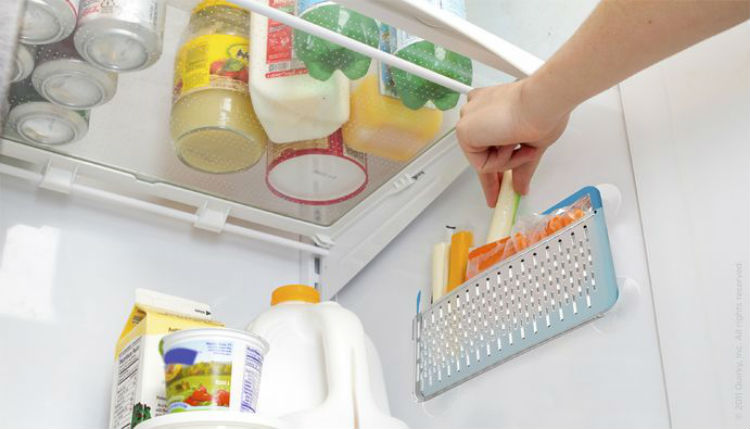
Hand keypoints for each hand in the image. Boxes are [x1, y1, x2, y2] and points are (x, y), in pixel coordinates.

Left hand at [456, 79, 569, 206]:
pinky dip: (501, 161)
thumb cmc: (544, 112)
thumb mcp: (532, 145)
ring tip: (523, 145)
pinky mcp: (464, 131)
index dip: (494, 164)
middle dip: (493, 177)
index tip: (498, 184)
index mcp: (492, 107)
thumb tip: (521, 187)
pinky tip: (511, 144)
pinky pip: (482, 164)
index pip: (487, 142)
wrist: (542, 103)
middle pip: (481, 153)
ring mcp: (469, 120)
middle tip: (497, 197)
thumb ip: (520, 167)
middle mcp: (477, 111)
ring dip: (509, 161)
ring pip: (484, 160)